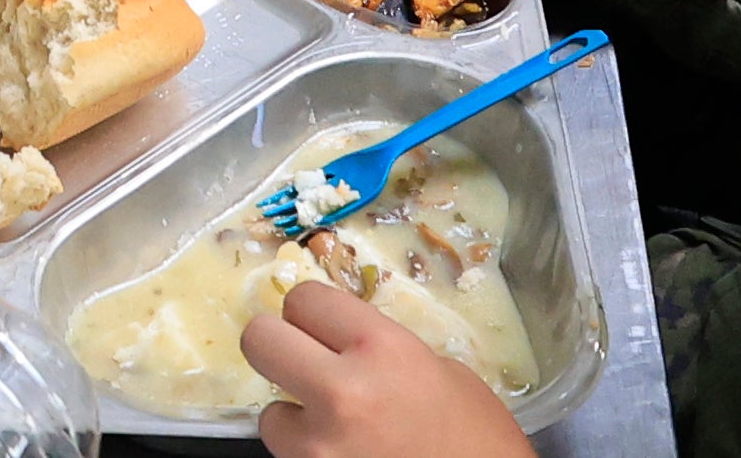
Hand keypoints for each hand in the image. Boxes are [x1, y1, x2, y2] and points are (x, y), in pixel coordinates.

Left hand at [240, 286, 537, 457]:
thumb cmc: (481, 440)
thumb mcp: (444, 374)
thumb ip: (385, 350)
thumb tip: (342, 341)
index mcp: (380, 350)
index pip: (304, 299)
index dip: (312, 314)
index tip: (322, 328)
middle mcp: (341, 393)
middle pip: (260, 341)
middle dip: (280, 348)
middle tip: (305, 363)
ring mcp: (322, 447)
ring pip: (269, 414)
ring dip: (296, 418)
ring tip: (338, 430)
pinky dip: (310, 456)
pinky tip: (347, 456)